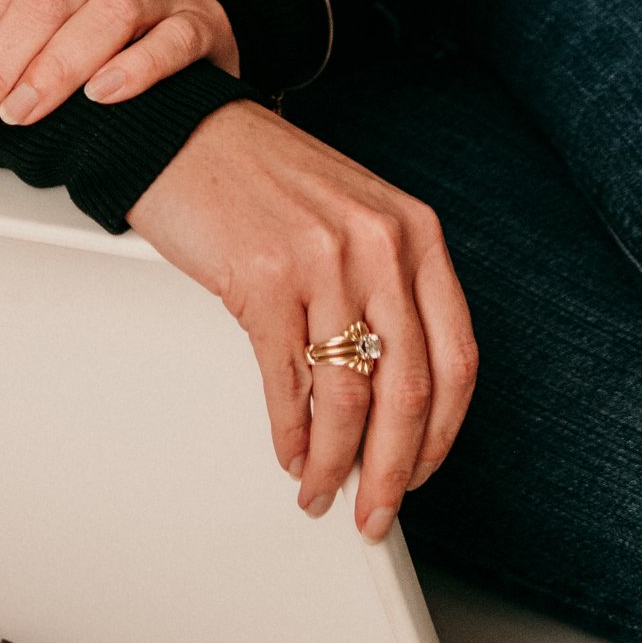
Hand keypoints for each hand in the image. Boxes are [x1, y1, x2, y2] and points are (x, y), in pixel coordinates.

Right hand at [126, 99, 476, 543]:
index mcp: (414, 231)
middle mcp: (377, 242)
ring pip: (347, 398)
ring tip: (321, 490)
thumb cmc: (265, 177)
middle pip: (408, 391)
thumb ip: (386, 292)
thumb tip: (395, 402)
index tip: (421, 473)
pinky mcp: (263, 278)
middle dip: (392, 471)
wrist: (185, 130)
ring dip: (335, 464)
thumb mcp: (354, 218)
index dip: (441, 434)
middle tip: (376, 513)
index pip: (456, 357)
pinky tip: (290, 450)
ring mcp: (321, 259)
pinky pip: (289, 383)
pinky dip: (291, 434)